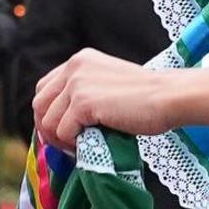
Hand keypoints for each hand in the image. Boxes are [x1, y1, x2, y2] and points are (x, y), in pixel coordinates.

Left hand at [32, 49, 188, 149]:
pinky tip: (90, 145)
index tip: (62, 132)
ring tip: (81, 147)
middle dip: (48, 129)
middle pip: (39, 104)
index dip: (49, 114)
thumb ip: (85, 95)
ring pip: (48, 121)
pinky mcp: (83, 102)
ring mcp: (77, 83)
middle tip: (68, 145)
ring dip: (61, 140)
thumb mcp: (108, 86)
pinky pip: (63, 131)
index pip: (45, 89)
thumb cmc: (148, 99)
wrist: (168, 97)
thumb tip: (62, 124)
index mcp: (80, 60)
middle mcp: (74, 67)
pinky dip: (73, 144)